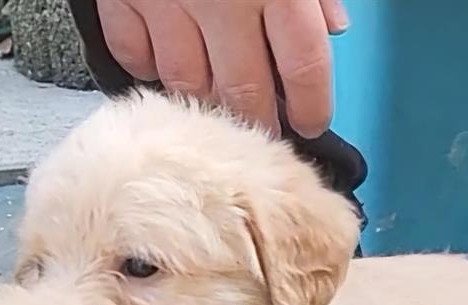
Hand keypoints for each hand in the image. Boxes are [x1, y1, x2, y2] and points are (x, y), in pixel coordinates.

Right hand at [97, 0, 348, 138]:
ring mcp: (166, 4)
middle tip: (266, 129)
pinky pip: (134, 56)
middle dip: (259, 121)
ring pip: (187, 84)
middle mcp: (221, 1)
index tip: (312, 122)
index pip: (303, 67)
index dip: (312, 106)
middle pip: (244, 90)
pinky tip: (167, 66)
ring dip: (206, 102)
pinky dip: (150, 68)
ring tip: (220, 105)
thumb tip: (334, 25)